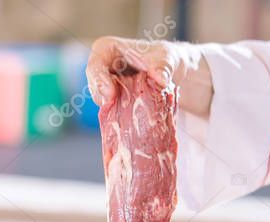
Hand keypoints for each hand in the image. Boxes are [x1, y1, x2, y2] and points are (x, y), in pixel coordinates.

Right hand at [87, 38, 212, 115]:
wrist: (174, 74)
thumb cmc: (167, 59)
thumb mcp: (168, 57)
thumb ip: (164, 65)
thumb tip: (160, 79)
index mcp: (108, 49)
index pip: (95, 64)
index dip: (98, 79)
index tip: (110, 94)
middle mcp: (103, 69)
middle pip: (95, 86)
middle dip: (103, 99)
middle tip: (115, 109)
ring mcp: (108, 87)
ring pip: (103, 102)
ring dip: (114, 111)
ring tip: (129, 117)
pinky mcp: (116, 102)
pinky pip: (113, 111)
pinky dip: (121, 117)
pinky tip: (133, 123)